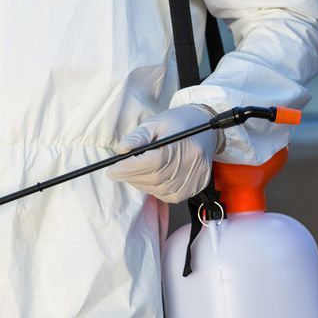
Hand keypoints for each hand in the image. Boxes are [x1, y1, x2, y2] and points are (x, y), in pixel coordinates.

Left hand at [106, 105, 223, 203]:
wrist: (205, 132)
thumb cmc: (179, 125)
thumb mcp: (156, 123)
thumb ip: (138, 137)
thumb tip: (121, 149)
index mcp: (176, 151)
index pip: (144, 166)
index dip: (125, 169)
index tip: (112, 168)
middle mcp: (184, 170)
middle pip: (146, 179)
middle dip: (129, 175)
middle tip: (120, 168)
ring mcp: (187, 184)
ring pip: (152, 189)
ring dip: (139, 181)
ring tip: (139, 168)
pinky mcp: (189, 192)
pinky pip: (161, 194)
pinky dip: (152, 186)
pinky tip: (153, 174)